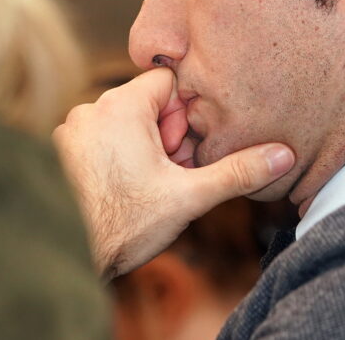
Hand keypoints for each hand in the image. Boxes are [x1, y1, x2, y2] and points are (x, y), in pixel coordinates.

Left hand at [53, 68, 294, 279]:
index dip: (185, 115)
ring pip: (124, 123)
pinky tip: (125, 188)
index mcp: (120, 106)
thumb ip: (238, 170)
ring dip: (143, 147)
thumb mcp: (190, 197)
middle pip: (147, 103)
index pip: (168, 82)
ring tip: (148, 184)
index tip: (183, 151)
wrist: (69, 263)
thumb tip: (283, 155)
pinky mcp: (61, 152)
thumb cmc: (126, 227)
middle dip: (166, 135)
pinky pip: (100, 138)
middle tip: (170, 173)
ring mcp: (70, 131)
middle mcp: (90, 110)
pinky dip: (118, 155)